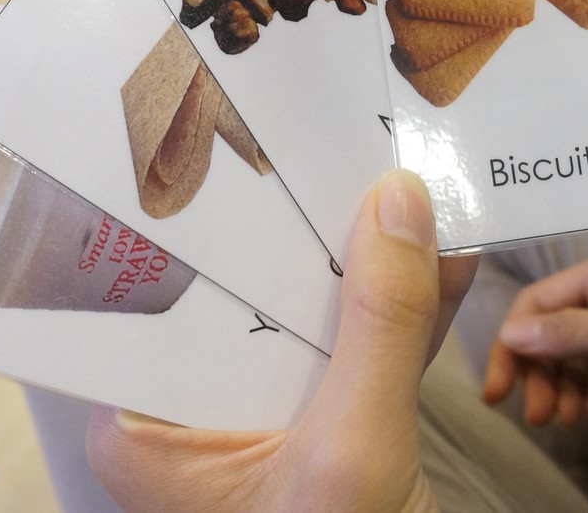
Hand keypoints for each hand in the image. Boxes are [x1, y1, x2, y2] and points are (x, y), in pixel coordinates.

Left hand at [87, 169, 479, 511]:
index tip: (241, 134)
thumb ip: (376, 329)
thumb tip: (398, 205)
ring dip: (364, 255)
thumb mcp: (352, 453)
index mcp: (149, 428)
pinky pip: (361, 341)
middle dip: (301, 224)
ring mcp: (267, 411)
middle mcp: (196, 411)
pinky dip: (404, 304)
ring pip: (313, 308)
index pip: (165, 293)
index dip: (207, 216)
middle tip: (324, 135)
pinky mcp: (327, 415)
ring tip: (393, 179)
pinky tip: (438, 256)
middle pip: (249, 290)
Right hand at [483, 243, 587, 424]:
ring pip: (577, 355)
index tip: (498, 392)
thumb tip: (510, 333)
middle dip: (539, 372)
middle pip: (553, 331)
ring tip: (566, 420)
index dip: (511, 345)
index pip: (537, 304)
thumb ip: (575, 333)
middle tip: (538, 417)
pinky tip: (586, 414)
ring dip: (563, 386)